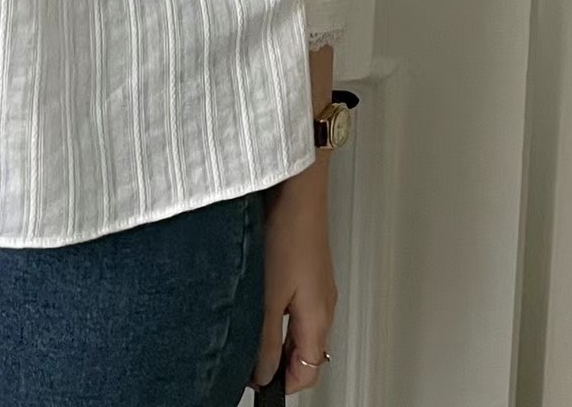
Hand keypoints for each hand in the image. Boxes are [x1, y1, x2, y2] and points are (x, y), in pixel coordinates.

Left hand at [248, 157, 336, 394]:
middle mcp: (323, 303)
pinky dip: (277, 308)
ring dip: (275, 334)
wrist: (297, 186)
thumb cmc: (289, 231)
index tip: (256, 384)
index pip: (309, 372)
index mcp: (319, 318)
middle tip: (248, 358)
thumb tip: (260, 373)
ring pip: (299, 326)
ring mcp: (317, 283)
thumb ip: (264, 341)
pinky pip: (296, 301)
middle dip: (277, 361)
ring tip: (249, 326)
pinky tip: (258, 293)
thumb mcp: (268, 296)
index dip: (282, 385)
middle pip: (305, 352)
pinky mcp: (308, 265)